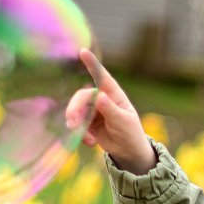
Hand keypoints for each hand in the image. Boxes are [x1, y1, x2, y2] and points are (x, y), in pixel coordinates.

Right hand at [65, 48, 156, 172]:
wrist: (127, 152)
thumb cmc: (131, 133)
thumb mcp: (124, 122)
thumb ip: (111, 110)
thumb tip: (99, 96)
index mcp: (114, 95)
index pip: (102, 77)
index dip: (92, 64)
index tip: (83, 52)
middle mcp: (102, 99)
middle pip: (82, 97)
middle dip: (75, 109)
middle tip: (72, 124)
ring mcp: (93, 110)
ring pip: (76, 111)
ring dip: (77, 125)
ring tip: (87, 140)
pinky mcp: (87, 122)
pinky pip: (77, 124)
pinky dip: (80, 134)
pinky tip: (90, 142)